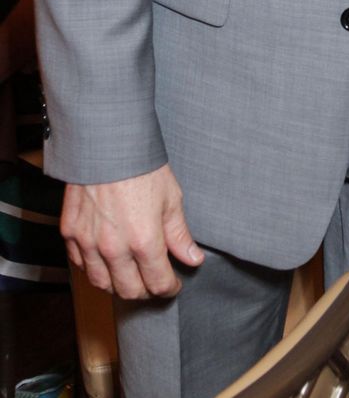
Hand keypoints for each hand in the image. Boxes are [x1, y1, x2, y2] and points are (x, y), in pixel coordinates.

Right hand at [61, 164, 203, 299]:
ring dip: (118, 285)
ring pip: (102, 284)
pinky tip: (105, 260)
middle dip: (145, 291)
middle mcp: (114, 248)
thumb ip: (179, 234)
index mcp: (144, 240)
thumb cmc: (141, 166)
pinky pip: (80, 265)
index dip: (169, 287)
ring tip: (130, 274)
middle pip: (129, 291)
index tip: (173, 284)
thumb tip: (193, 258)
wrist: (107, 143)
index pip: (157, 283)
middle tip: (153, 281)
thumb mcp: (171, 198)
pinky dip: (93, 268)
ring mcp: (88, 242)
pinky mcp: (70, 233)